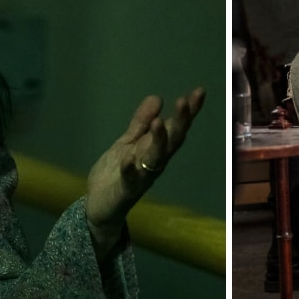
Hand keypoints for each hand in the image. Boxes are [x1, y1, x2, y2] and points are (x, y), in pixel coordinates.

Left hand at [84, 88, 204, 252]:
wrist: (99, 206)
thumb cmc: (116, 173)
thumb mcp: (128, 143)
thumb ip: (141, 123)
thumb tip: (158, 98)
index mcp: (155, 150)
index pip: (176, 128)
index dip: (188, 111)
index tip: (199, 91)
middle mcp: (154, 163)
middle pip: (171, 141)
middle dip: (180, 122)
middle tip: (184, 101)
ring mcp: (141, 177)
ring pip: (155, 159)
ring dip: (159, 141)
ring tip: (160, 123)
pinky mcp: (125, 191)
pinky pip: (129, 180)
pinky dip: (129, 169)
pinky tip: (129, 158)